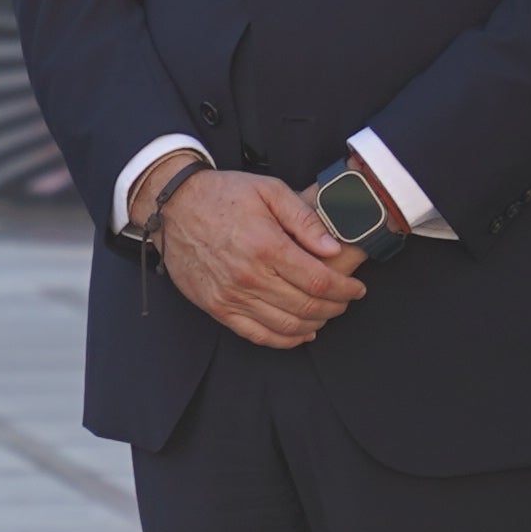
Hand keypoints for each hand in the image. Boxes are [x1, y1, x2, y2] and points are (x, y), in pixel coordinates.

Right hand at [154, 166, 367, 351]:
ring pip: (286, 326)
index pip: (319, 281)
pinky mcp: (217, 307)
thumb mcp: (269, 190)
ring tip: (326, 313)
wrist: (174, 207)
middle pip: (307, 307)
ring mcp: (232, 296)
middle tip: (345, 300)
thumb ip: (304, 220)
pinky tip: (301, 333)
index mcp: (266, 246)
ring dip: (314, 324)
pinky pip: (257, 335)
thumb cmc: (223, 195)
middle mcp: (249, 276)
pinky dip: (284, 340)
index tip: (356, 289)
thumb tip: (333, 249)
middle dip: (335, 307)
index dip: (345, 290)